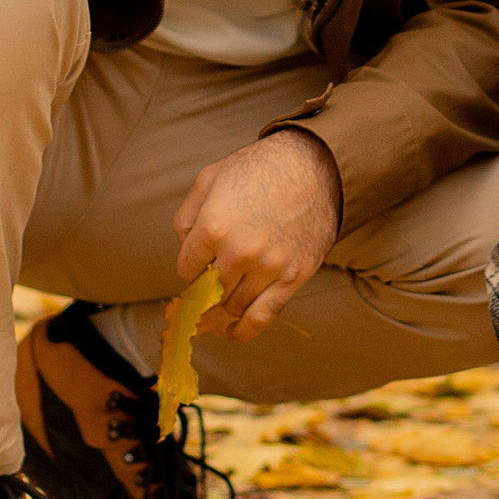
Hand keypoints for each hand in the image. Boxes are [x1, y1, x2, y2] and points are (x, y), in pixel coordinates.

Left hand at [172, 128, 341, 341]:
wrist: (315, 165)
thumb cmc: (260, 167)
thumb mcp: (210, 177)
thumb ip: (186, 216)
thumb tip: (184, 250)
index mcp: (213, 226)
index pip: (187, 268)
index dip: (190, 267)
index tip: (197, 264)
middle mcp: (239, 251)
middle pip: (210, 290)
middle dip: (207, 288)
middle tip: (211, 281)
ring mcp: (268, 267)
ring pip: (234, 306)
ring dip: (225, 306)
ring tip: (224, 301)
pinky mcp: (294, 277)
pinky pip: (263, 316)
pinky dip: (244, 331)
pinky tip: (232, 332)